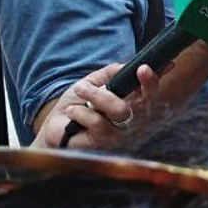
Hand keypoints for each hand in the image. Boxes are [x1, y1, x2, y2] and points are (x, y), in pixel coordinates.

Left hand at [32, 62, 162, 149]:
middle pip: (145, 102)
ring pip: (120, 109)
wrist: (54, 127)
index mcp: (130, 102)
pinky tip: (71, 113)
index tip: (146, 67)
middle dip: (145, 84)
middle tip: (137, 70)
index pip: (149, 91)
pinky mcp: (105, 142)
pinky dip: (81, 112)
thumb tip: (126, 66)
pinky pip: (98, 122)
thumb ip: (110, 73)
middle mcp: (130, 118)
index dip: (154, 80)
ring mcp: (120, 132)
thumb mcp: (92, 82)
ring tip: (79, 89)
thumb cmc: (76, 104)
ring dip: (96, 95)